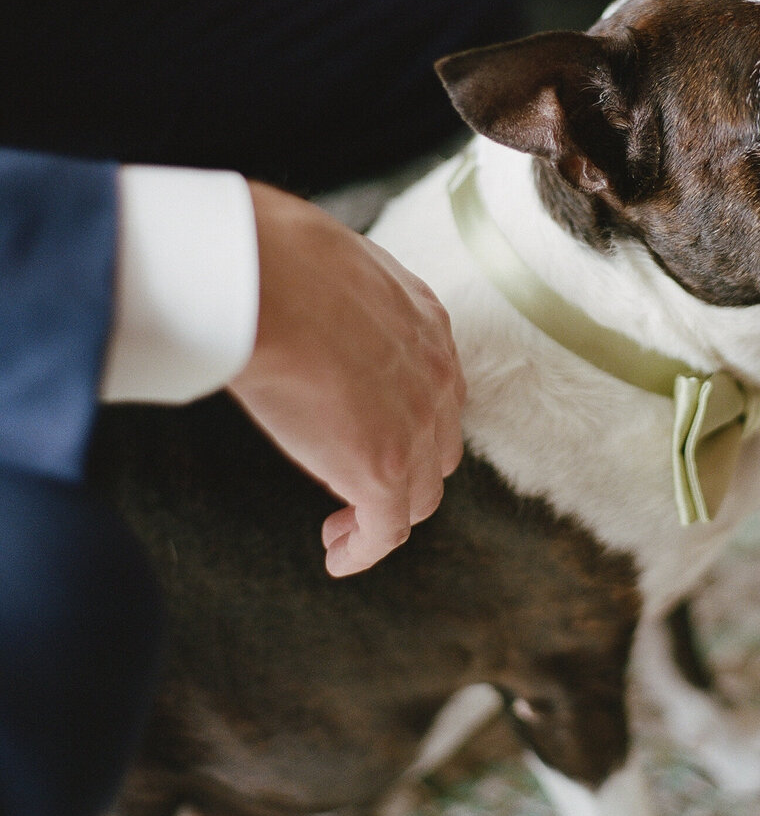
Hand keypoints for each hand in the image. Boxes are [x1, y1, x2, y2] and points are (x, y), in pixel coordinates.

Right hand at [229, 183, 464, 575]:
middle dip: (406, 468)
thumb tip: (289, 289)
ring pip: (418, 492)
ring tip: (345, 527)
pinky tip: (338, 557)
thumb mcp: (325, 261)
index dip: (408, 415)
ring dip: (385, 514)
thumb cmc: (273, 257)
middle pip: (437, 443)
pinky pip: (387, 530)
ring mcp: (416, 425)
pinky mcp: (384, 469)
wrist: (267, 279)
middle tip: (360, 483)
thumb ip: (329, 291)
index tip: (371, 428)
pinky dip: (365, 550)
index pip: (432, 385)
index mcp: (425, 321)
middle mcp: (436, 374)